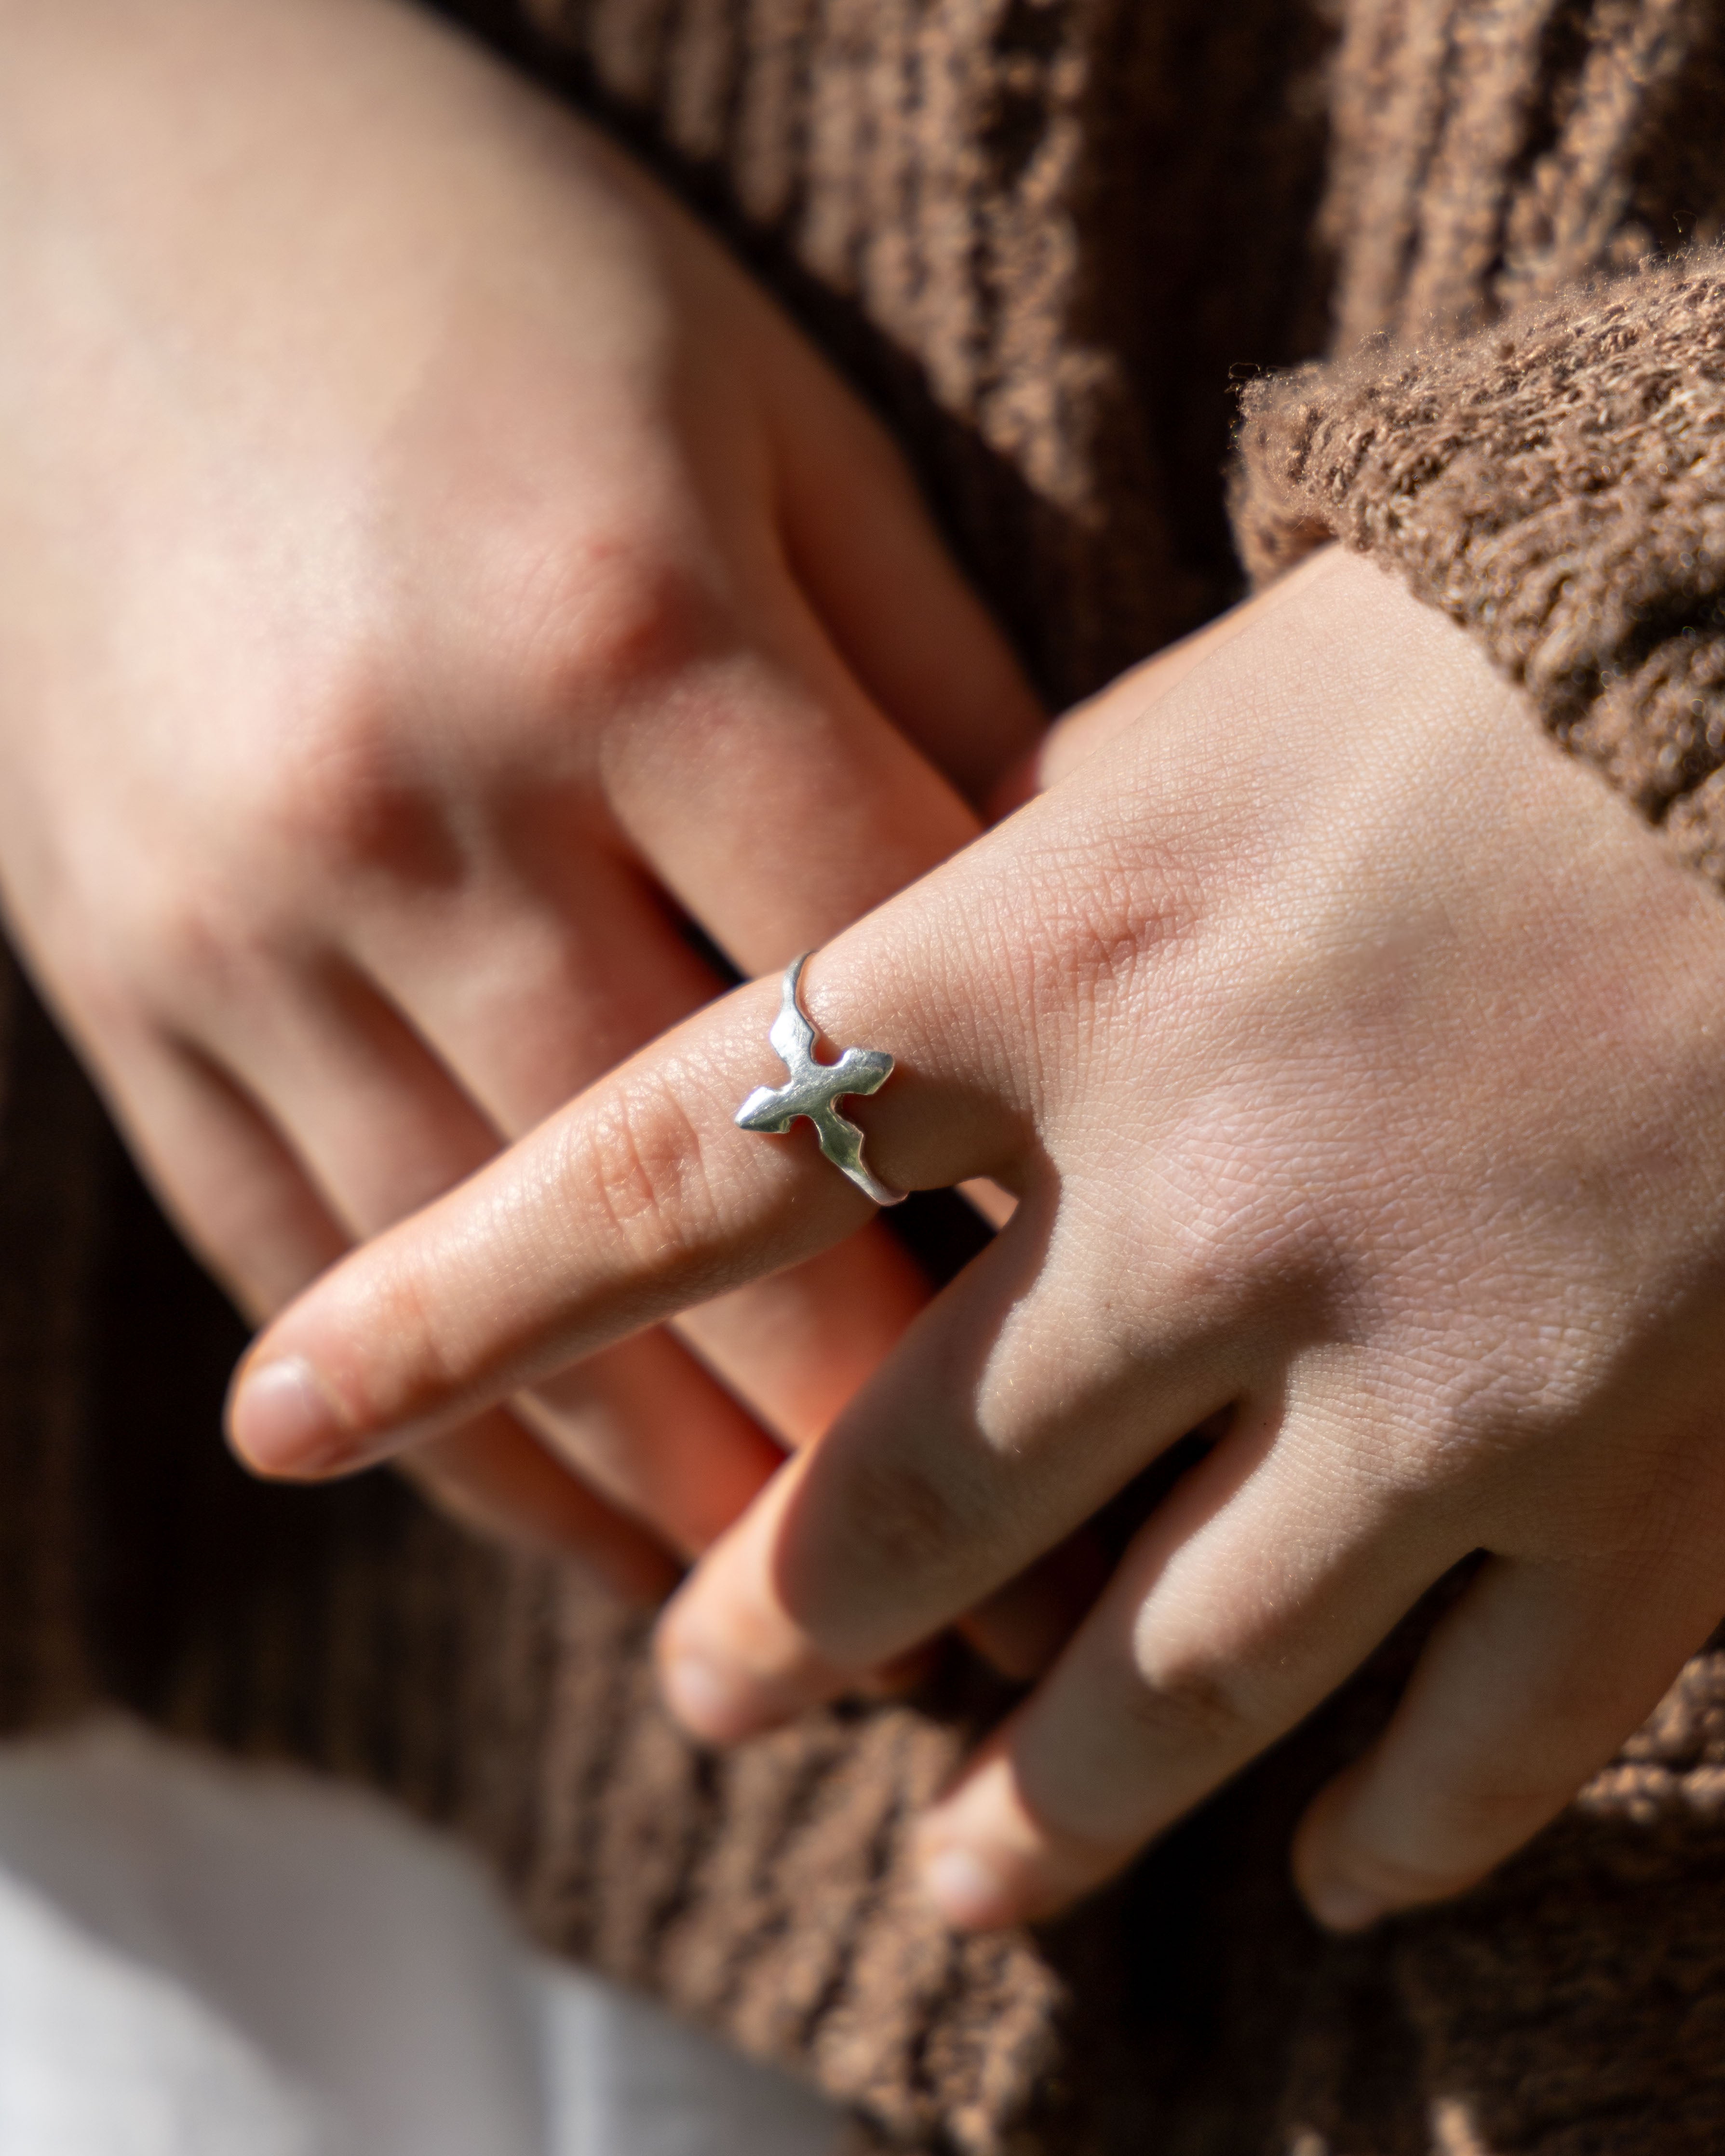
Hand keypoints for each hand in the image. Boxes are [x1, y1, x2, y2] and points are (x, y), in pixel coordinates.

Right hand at [0, 0, 1038, 1585]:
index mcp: (629, 629)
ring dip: (672, 1495)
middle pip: (698, 1219)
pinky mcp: (122, 986)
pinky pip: (311, 1266)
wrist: (88, 214)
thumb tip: (1041, 963)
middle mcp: (424, 803)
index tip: (1137, 1375)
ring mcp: (242, 918)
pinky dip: (458, 1432)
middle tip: (1005, 1614)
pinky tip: (592, 1525)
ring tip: (811, 1636)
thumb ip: (916, 697)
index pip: (883, 1023)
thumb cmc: (496, 286)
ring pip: (493, 1304)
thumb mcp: (764, 425)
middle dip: (870, 1449)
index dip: (1030, 1227)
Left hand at [224, 546, 1724, 1931]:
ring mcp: (1438, 1360)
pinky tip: (1321, 1868)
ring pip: (1162, 1680)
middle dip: (769, 1624)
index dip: (447, 1307)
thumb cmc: (1491, 674)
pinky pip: (1480, 1730)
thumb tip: (869, 1045)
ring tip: (953, 1879)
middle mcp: (1212, 1193)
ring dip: (1032, 1810)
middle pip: (895, 1495)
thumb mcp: (1193, 733)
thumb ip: (1007, 900)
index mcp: (1058, 961)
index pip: (667, 1171)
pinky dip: (1391, 1823)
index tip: (280, 1417)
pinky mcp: (1646, 1465)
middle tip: (707, 1686)